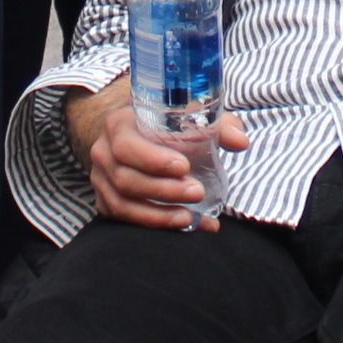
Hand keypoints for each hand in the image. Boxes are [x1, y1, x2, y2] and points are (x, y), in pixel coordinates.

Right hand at [69, 77, 249, 227]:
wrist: (134, 134)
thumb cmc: (163, 124)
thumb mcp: (187, 117)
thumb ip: (216, 125)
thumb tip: (240, 141)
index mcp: (119, 125)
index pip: (127, 145)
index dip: (153, 159)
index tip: (184, 167)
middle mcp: (104, 153)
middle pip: (126, 178)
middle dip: (163, 190)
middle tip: (197, 192)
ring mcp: (101, 180)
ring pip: (123, 204)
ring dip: (158, 214)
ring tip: (189, 217)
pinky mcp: (106, 202)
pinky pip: (125, 219)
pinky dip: (156, 225)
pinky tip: (186, 225)